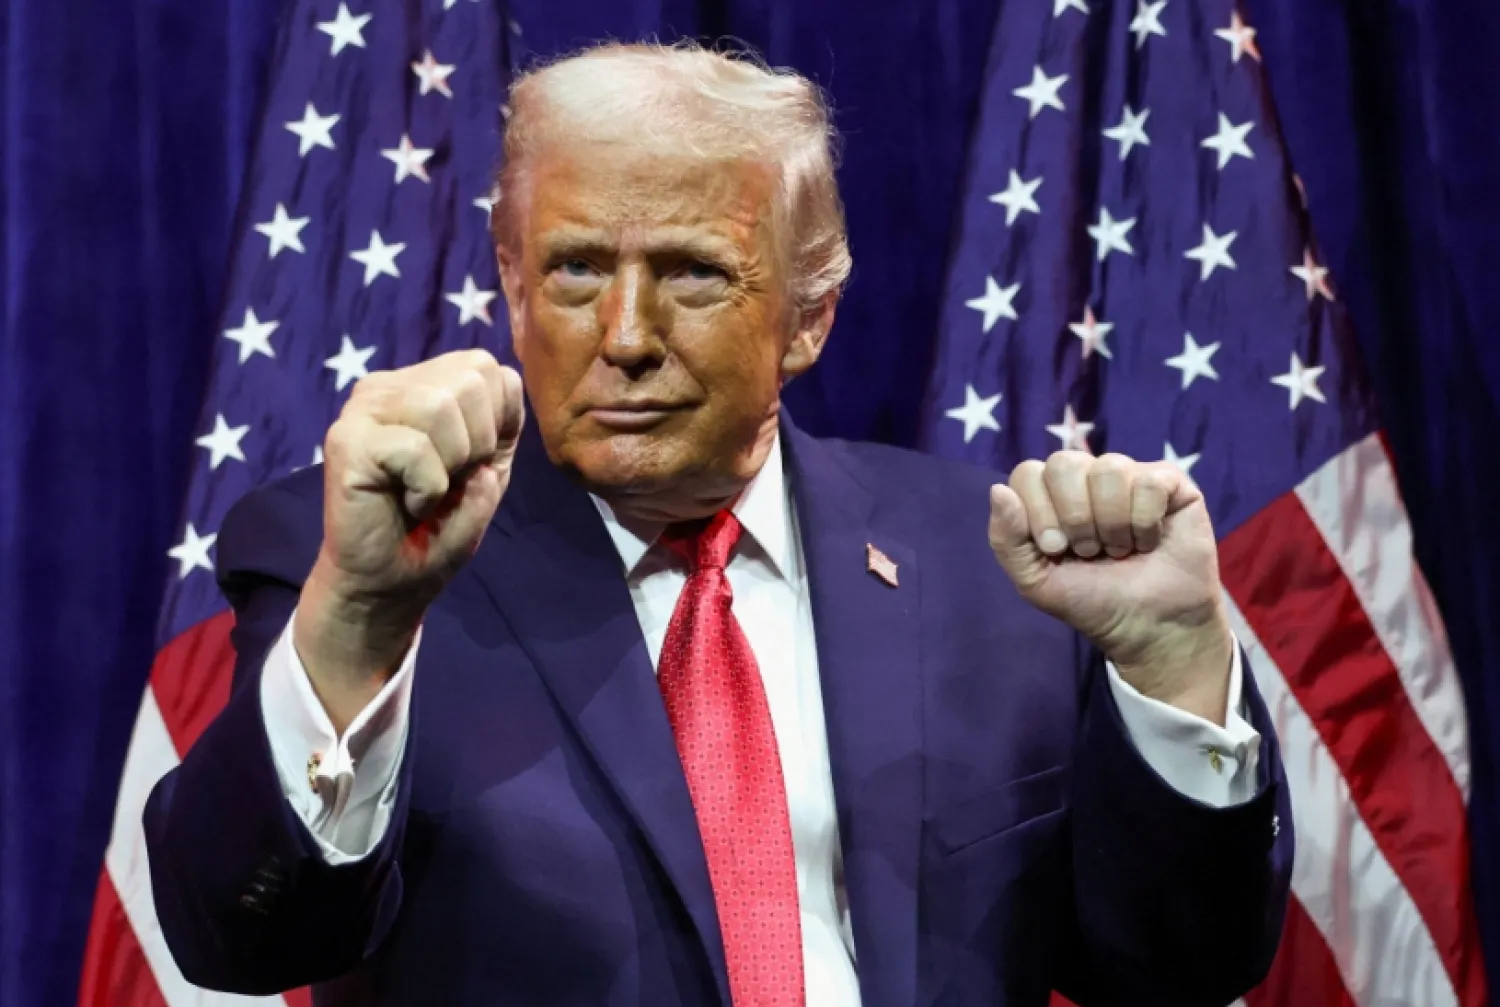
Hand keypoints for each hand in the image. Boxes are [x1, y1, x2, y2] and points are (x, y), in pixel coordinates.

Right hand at [296, 349, 524, 729]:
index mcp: (426, 385)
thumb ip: (502, 424)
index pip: (490, 369)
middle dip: (477, 443)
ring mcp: (363, 408)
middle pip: (471, 379)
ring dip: (449, 465)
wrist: (391, 583)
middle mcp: (391, 385)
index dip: (499, 423)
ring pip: (441, 406)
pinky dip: (426, 489)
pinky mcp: (346, 439)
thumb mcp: (488, 472)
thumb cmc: (437, 530)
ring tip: (424, 491)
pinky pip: (415, 448)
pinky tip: (405, 504)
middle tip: (446, 481)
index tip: (470, 465)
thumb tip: (500, 381)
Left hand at [987, 451, 1232, 721]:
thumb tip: (997, 490)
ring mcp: (1129, 475)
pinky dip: (1145, 522)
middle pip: (1064, 462)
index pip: (1027, 473)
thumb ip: (1006, 539)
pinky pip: (1149, 482)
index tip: (1056, 549)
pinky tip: (1148, 542)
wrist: (1149, 628)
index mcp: (1049, 494)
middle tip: (1090, 551)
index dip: (1039, 513)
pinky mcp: (1170, 482)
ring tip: (1120, 550)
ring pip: (1109, 468)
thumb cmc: (1092, 601)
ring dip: (1111, 523)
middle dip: (1074, 517)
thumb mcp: (1035, 580)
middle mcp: (1086, 477)